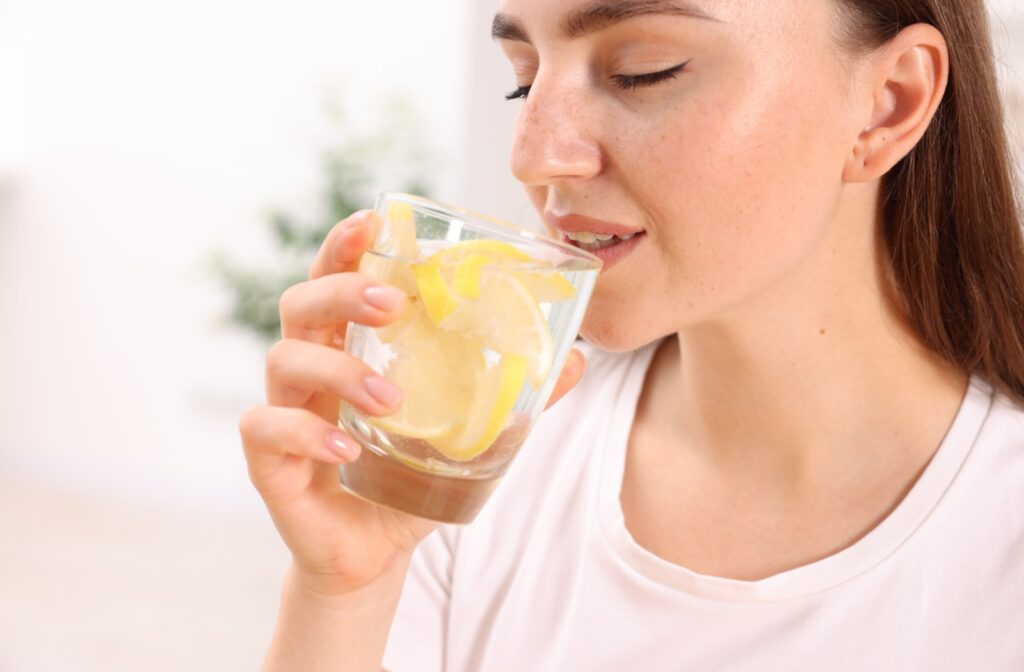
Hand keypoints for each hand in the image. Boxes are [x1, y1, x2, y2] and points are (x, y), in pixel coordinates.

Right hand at [239, 209, 585, 595]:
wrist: (374, 553)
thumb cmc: (410, 479)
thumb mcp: (468, 436)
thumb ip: (512, 397)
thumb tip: (576, 359)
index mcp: (351, 347)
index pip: (337, 279)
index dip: (346, 246)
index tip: (373, 222)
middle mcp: (311, 369)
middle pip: (301, 304)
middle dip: (342, 290)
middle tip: (392, 304)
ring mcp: (285, 410)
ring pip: (285, 359)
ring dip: (340, 369)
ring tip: (391, 400)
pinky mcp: (269, 460)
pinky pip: (265, 427)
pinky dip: (305, 433)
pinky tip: (347, 449)